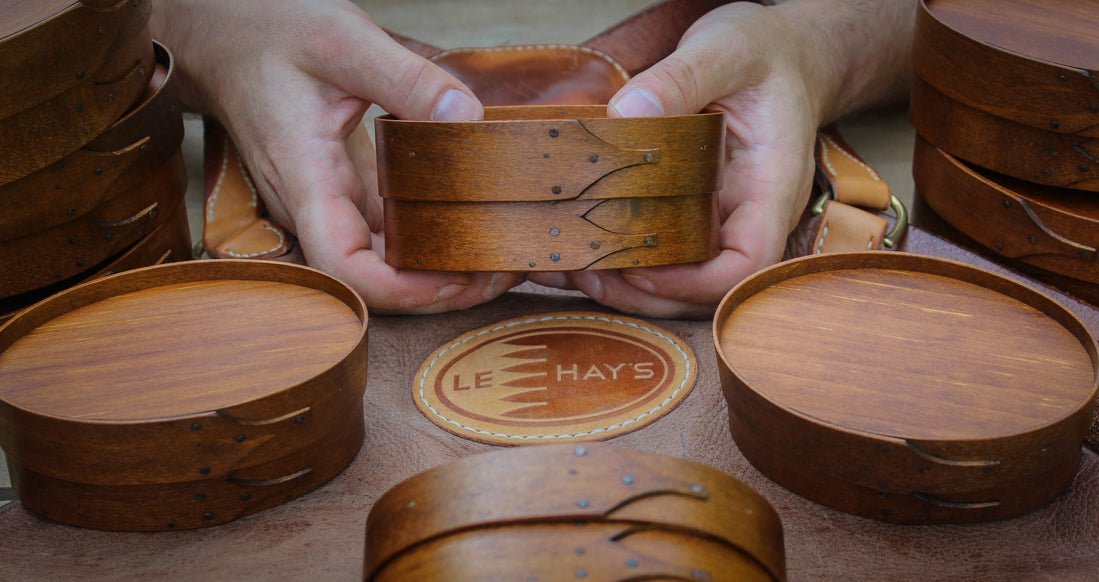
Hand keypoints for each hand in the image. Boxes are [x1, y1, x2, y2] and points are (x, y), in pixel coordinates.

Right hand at [152, 0, 521, 312]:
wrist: (224, 32)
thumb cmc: (268, 32)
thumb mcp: (344, 39)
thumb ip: (409, 78)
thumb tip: (467, 118)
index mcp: (305, 176)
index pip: (342, 264)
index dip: (398, 289)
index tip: (454, 280)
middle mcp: (314, 204)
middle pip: (375, 277)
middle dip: (440, 288)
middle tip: (504, 269)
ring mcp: (328, 202)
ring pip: (385, 259)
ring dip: (441, 267)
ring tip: (501, 255)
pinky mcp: (343, 191)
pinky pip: (388, 230)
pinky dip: (430, 236)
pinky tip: (472, 224)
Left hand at [531, 0, 911, 317]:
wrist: (780, 53)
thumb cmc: (765, 51)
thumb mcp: (725, 48)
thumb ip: (680, 78)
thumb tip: (626, 113)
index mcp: (772, 185)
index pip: (748, 261)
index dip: (695, 280)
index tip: (640, 266)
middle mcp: (749, 213)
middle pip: (704, 284)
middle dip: (643, 291)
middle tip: (583, 270)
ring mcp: (721, 216)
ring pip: (679, 278)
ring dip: (625, 283)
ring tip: (568, 266)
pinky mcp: (692, 209)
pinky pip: (662, 248)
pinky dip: (620, 256)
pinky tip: (575, 245)